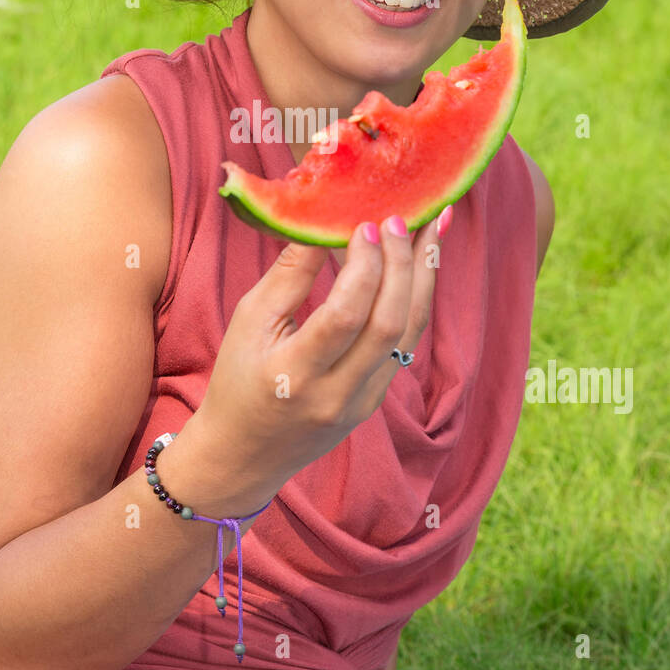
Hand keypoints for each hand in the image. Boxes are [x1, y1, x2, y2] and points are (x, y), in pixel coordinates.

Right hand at [193, 215, 441, 506]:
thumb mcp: (248, 322)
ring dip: (423, 277)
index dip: (363, 267)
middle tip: (400, 217)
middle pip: (389, 324)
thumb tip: (326, 223)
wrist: (244, 453)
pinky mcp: (375, 400)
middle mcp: (336, 394)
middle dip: (402, 264)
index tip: (366, 224)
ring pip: (409, 333)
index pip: (344, 316)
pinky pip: (404, 343)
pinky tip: (418, 266)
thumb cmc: (237, 378)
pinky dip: (414, 299)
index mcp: (295, 375)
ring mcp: (362, 402)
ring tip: (431, 229)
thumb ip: (288, 275)